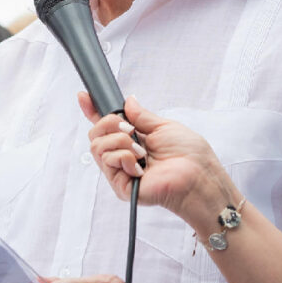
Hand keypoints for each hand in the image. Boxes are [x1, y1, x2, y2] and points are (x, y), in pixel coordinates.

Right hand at [79, 93, 235, 219]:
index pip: (106, 126)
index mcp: (133, 140)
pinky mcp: (120, 186)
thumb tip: (128, 101)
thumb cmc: (189, 155)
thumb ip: (141, 116)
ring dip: (120, 141)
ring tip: (140, 151)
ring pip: (98, 147)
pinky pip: (107, 161)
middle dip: (109, 123)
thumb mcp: (163, 126)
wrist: (197, 176)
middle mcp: (123, 155)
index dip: (92, 110)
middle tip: (130, 129)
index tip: (84, 97)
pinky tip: (141, 166)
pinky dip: (125, 157)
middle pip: (95, 134)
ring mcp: (120, 171)